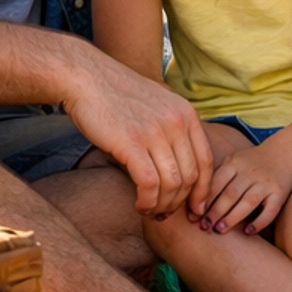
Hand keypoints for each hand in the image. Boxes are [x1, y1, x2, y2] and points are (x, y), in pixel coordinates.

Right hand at [60, 55, 212, 218]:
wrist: (86, 78)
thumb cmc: (117, 96)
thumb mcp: (156, 105)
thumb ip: (171, 129)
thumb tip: (178, 165)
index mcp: (186, 113)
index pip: (206, 161)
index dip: (203, 190)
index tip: (194, 208)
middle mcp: (177, 122)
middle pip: (191, 176)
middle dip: (180, 202)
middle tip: (165, 214)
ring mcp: (156, 132)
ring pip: (172, 184)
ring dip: (163, 205)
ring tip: (151, 211)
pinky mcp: (132, 143)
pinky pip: (150, 184)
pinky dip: (148, 201)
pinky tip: (139, 205)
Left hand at [195, 137, 291, 234]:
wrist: (285, 153)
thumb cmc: (251, 163)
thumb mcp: (233, 161)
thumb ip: (216, 177)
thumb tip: (188, 202)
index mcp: (235, 163)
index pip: (216, 182)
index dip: (203, 200)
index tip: (192, 216)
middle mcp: (251, 172)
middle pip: (231, 193)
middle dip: (215, 211)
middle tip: (204, 227)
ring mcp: (267, 182)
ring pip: (249, 202)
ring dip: (233, 217)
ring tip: (220, 230)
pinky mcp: (281, 193)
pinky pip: (271, 210)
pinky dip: (259, 222)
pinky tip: (248, 232)